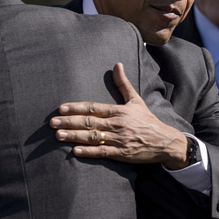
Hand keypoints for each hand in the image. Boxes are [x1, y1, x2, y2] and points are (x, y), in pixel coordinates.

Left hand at [50, 63, 190, 168]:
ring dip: (74, 137)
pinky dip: (89, 152)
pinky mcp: (122, 154)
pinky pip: (103, 153)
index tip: (61, 109)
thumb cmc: (147, 120)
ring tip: (58, 136)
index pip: (93, 108)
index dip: (76, 108)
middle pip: (89, 122)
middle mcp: (117, 124)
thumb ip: (123, 84)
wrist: (165, 141)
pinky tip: (75, 151)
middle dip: (69, 122)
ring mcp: (119, 139)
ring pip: (93, 137)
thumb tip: (117, 64)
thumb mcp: (136, 100)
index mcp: (119, 111)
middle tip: (52, 123)